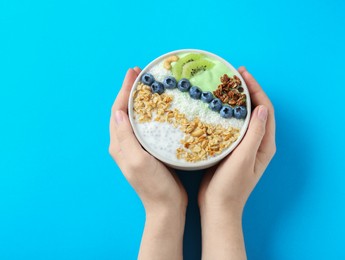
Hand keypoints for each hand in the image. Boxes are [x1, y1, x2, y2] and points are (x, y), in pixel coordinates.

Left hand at [109, 68, 186, 258]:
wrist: (166, 207)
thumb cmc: (154, 186)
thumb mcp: (138, 161)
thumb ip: (126, 138)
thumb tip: (119, 112)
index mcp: (119, 144)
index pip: (118, 110)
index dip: (124, 90)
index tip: (133, 73)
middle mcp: (124, 143)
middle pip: (124, 110)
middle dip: (131, 91)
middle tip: (141, 74)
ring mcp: (136, 147)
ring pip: (135, 117)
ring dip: (140, 99)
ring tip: (150, 85)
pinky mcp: (149, 150)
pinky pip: (146, 125)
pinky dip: (150, 112)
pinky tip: (161, 107)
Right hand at [198, 66, 275, 259]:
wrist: (218, 207)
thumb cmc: (230, 187)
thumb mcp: (243, 159)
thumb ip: (254, 134)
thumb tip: (261, 108)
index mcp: (265, 144)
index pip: (265, 110)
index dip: (256, 90)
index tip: (243, 75)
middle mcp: (258, 142)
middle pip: (257, 110)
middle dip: (248, 90)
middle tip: (234, 74)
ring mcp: (246, 145)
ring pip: (245, 116)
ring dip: (238, 99)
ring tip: (226, 85)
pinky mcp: (233, 148)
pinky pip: (234, 124)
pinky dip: (228, 112)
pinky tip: (217, 106)